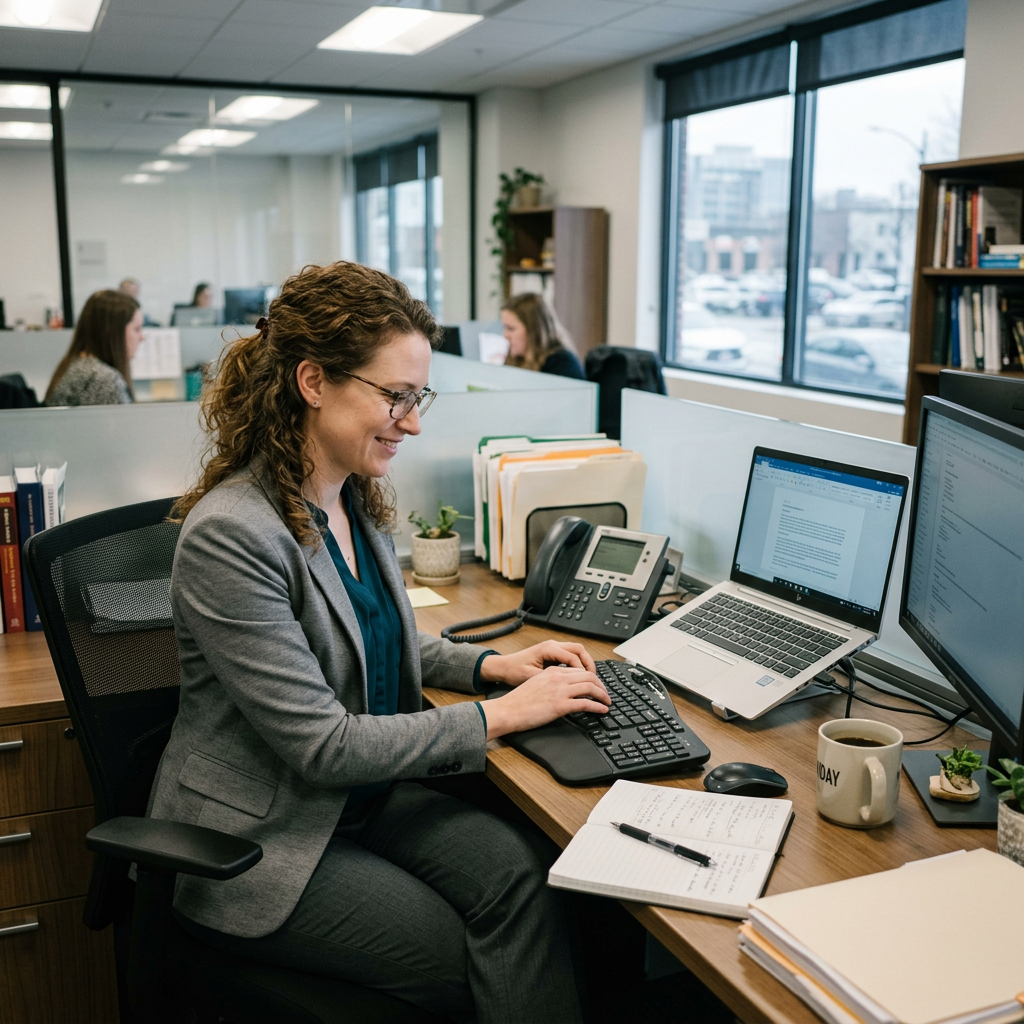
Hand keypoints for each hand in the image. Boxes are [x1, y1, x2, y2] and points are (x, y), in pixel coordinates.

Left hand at [478, 640, 596, 685]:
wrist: (503, 667)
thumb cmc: (514, 671)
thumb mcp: (532, 677)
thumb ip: (551, 680)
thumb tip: (568, 686)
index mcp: (548, 649)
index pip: (574, 657)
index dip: (583, 671)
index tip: (589, 684)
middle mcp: (552, 645)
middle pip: (580, 650)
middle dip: (589, 664)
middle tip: (596, 680)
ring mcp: (553, 648)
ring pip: (577, 651)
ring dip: (585, 664)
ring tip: (591, 679)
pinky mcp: (552, 653)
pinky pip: (570, 655)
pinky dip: (578, 665)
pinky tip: (579, 677)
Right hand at [481, 664, 609, 739]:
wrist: (508, 710)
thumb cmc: (518, 701)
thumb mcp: (535, 683)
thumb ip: (550, 682)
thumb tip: (563, 689)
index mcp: (552, 671)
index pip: (579, 670)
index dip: (592, 678)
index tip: (597, 686)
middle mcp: (558, 677)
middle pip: (589, 676)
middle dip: (601, 685)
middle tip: (606, 694)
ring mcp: (560, 690)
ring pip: (590, 687)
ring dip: (603, 695)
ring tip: (607, 702)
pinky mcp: (560, 705)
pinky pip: (586, 703)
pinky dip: (598, 706)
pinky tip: (602, 710)